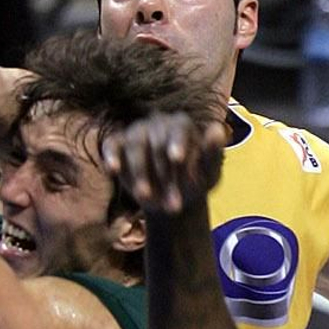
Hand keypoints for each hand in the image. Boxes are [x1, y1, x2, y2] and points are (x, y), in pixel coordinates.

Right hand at [102, 112, 225, 215]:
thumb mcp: (209, 172)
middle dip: (163, 174)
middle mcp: (157, 123)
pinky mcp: (118, 145)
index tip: (176, 159)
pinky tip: (113, 170)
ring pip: (134, 145)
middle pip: (156, 142)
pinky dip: (111, 156)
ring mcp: (136, 133)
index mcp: (181, 125)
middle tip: (173, 204)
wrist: (171, 199)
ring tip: (146, 198)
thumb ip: (212, 153)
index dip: (177, 142)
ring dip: (140, 173)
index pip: (178, 129)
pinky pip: (112, 146)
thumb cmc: (194, 181)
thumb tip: (217, 129)